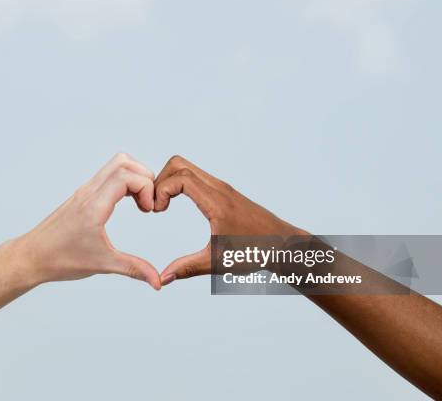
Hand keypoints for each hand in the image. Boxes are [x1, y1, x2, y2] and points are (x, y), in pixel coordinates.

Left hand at [13, 153, 160, 289]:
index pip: (126, 176)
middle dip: (144, 177)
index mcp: (94, 206)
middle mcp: (89, 192)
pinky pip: (107, 176)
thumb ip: (134, 269)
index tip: (149, 210)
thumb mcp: (102, 264)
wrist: (31, 257)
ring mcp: (84, 191)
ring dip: (134, 177)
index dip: (146, 188)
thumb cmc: (60, 259)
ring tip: (140, 202)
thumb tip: (157, 281)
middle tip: (148, 202)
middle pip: (123, 162)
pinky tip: (127, 203)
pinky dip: (124, 182)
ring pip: (115, 165)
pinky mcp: (82, 195)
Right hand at [153, 155, 305, 284]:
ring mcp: (222, 188)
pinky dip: (180, 184)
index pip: (181, 177)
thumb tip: (163, 278)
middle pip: (180, 164)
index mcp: (217, 202)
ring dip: (169, 181)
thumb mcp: (219, 262)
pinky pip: (196, 176)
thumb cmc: (257, 253)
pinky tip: (176, 204)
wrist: (286, 245)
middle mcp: (219, 189)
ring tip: (162, 206)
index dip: (161, 190)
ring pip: (188, 168)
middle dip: (160, 180)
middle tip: (155, 205)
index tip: (157, 211)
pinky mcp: (224, 192)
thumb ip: (188, 268)